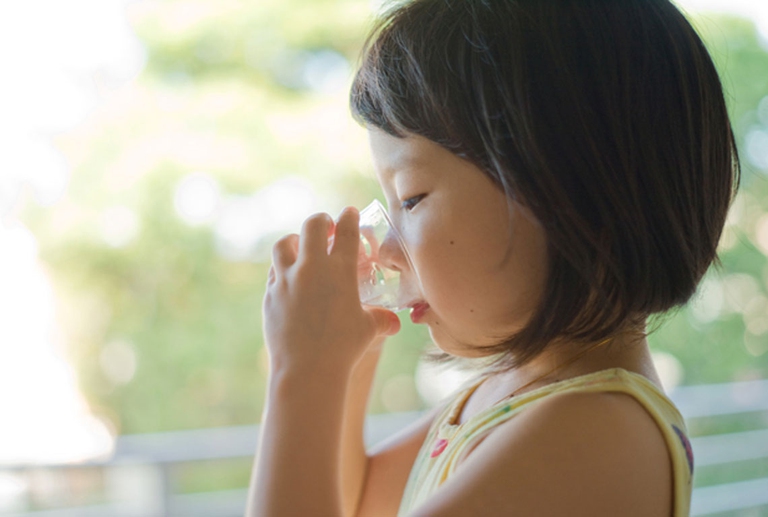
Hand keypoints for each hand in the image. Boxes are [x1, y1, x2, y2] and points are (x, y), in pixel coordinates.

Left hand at [263, 208, 400, 376]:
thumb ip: (381, 320)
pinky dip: (282, 269)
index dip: (349, 217)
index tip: (349, 213)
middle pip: (312, 225)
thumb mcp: (368, 330)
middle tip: (326, 226)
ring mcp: (286, 280)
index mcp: (340, 270)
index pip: (346, 231)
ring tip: (300, 246)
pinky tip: (289, 278)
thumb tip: (393, 323)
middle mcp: (311, 268)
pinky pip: (273, 273)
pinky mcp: (270, 295)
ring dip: (294, 240)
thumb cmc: (343, 349)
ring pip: (284, 244)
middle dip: (321, 221)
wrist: (307, 370)